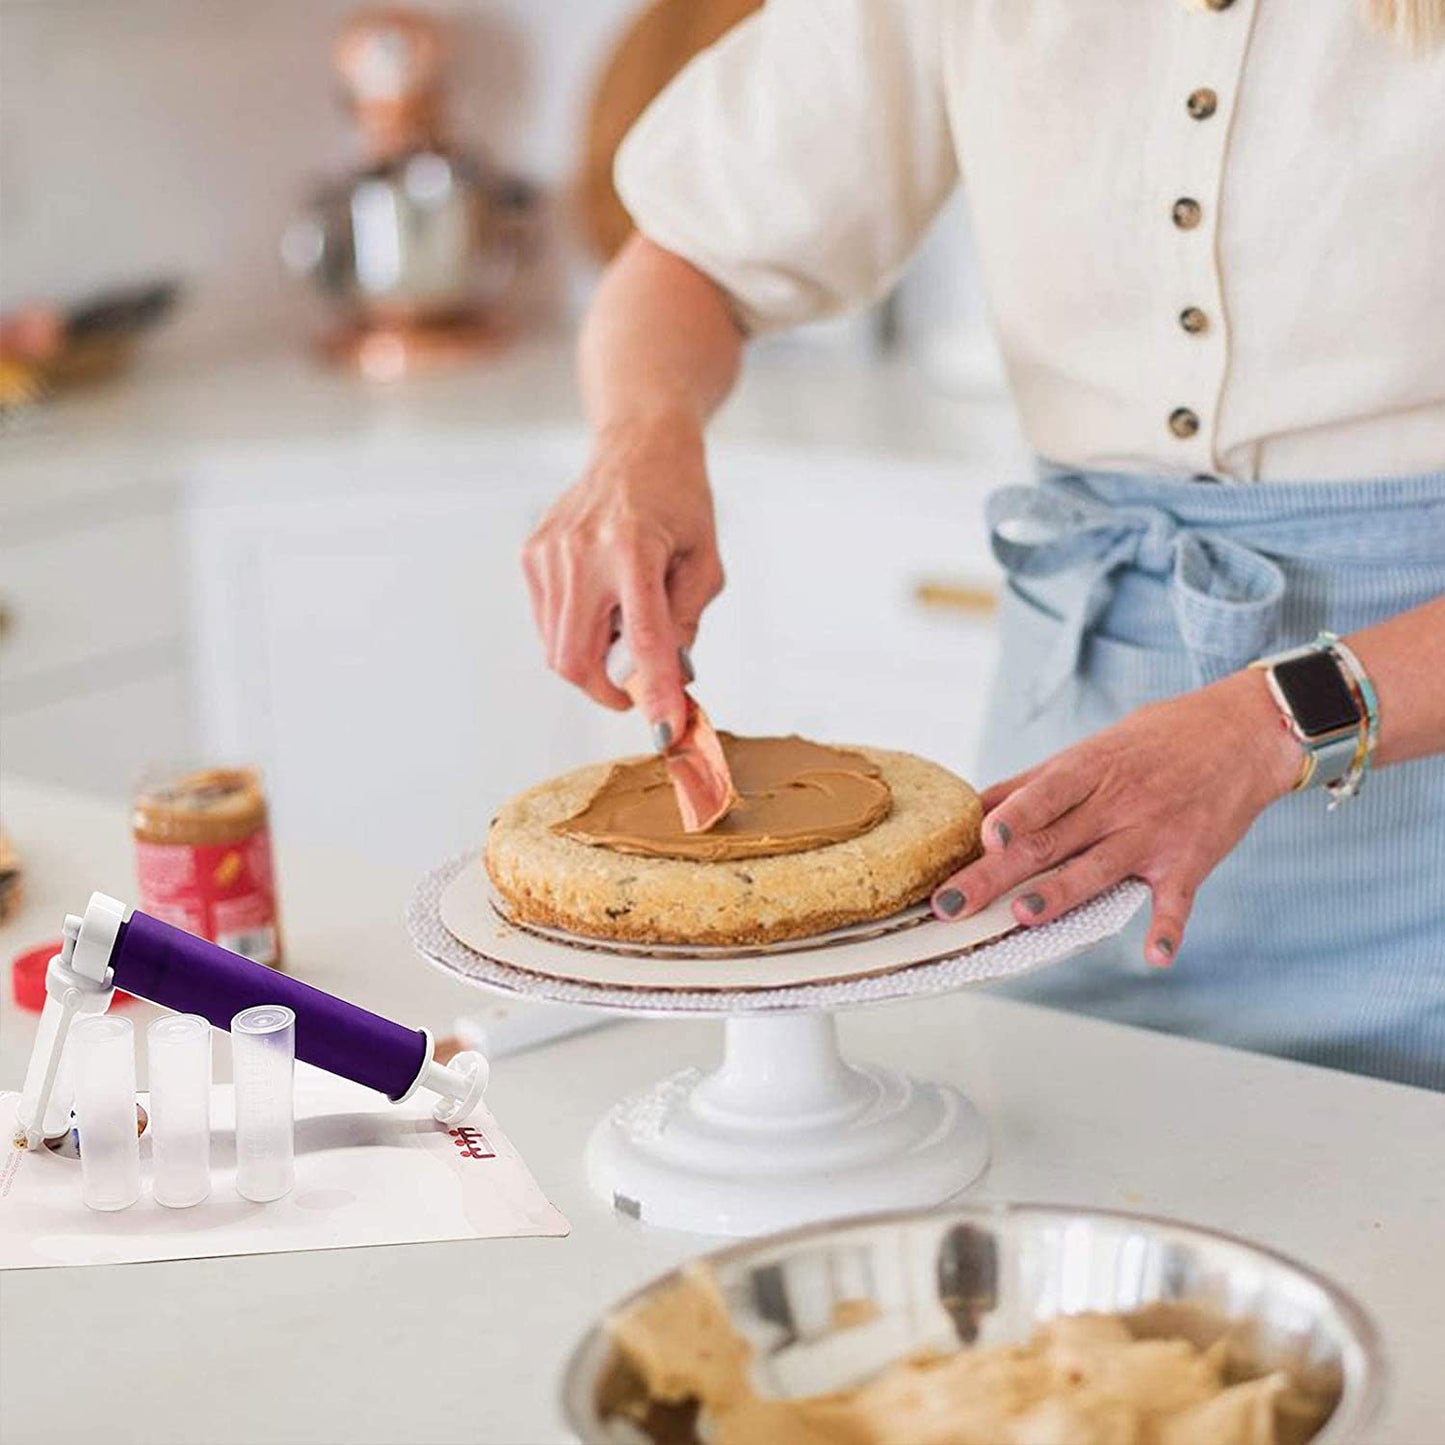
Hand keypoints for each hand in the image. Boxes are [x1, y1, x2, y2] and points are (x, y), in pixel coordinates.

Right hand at [522, 413, 724, 743]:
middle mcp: (581, 551)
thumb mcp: (704, 561)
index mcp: (632, 547)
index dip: (654, 691)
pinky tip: (602, 603)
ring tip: (623, 626)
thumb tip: (667, 679)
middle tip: (638, 690)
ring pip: (556, 648)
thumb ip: (685, 622)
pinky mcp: (531, 556)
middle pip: (575, 658)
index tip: (664, 730)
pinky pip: (548, 623)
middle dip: (607, 690)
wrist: (638, 444)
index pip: (642, 638)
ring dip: (592, 660)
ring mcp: (548, 553)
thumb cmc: (679, 500)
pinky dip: (575, 632)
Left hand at [931, 668, 1304, 964]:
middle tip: (952, 904)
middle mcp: (1117, 803)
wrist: (1241, 733)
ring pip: (1099, 869)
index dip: (1013, 815)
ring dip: (1061, 895)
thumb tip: (973, 808)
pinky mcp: (1188, 862)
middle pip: (1049, 842)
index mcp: (1087, 770)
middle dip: (996, 875)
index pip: (1043, 794)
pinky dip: (1168, 929)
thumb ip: (1034, 785)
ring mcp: (1152, 834)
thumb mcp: (1090, 750)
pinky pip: (1176, 901)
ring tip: (1023, 917)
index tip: (982, 837)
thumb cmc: (1153, 742)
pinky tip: (1155, 956)